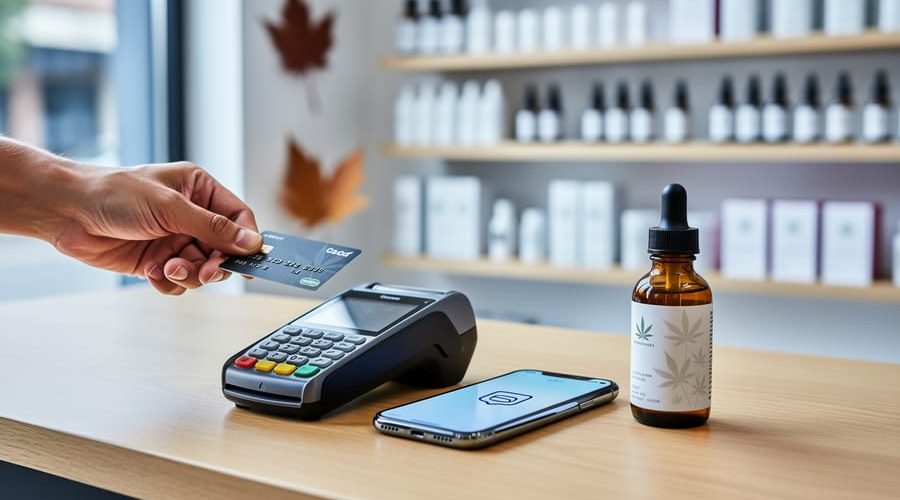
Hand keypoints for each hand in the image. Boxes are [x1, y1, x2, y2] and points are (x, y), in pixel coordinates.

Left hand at [54, 162, 261, 294]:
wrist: (67, 212)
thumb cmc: (114, 194)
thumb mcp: (171, 207)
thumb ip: (213, 227)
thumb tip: (250, 241)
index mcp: (198, 190)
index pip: (238, 217)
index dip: (246, 239)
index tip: (247, 259)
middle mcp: (190, 215)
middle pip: (224, 249)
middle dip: (215, 263)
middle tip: (205, 271)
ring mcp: (174, 240)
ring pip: (202, 269)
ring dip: (189, 274)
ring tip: (168, 267)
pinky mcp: (157, 262)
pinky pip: (179, 282)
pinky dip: (169, 283)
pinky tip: (152, 272)